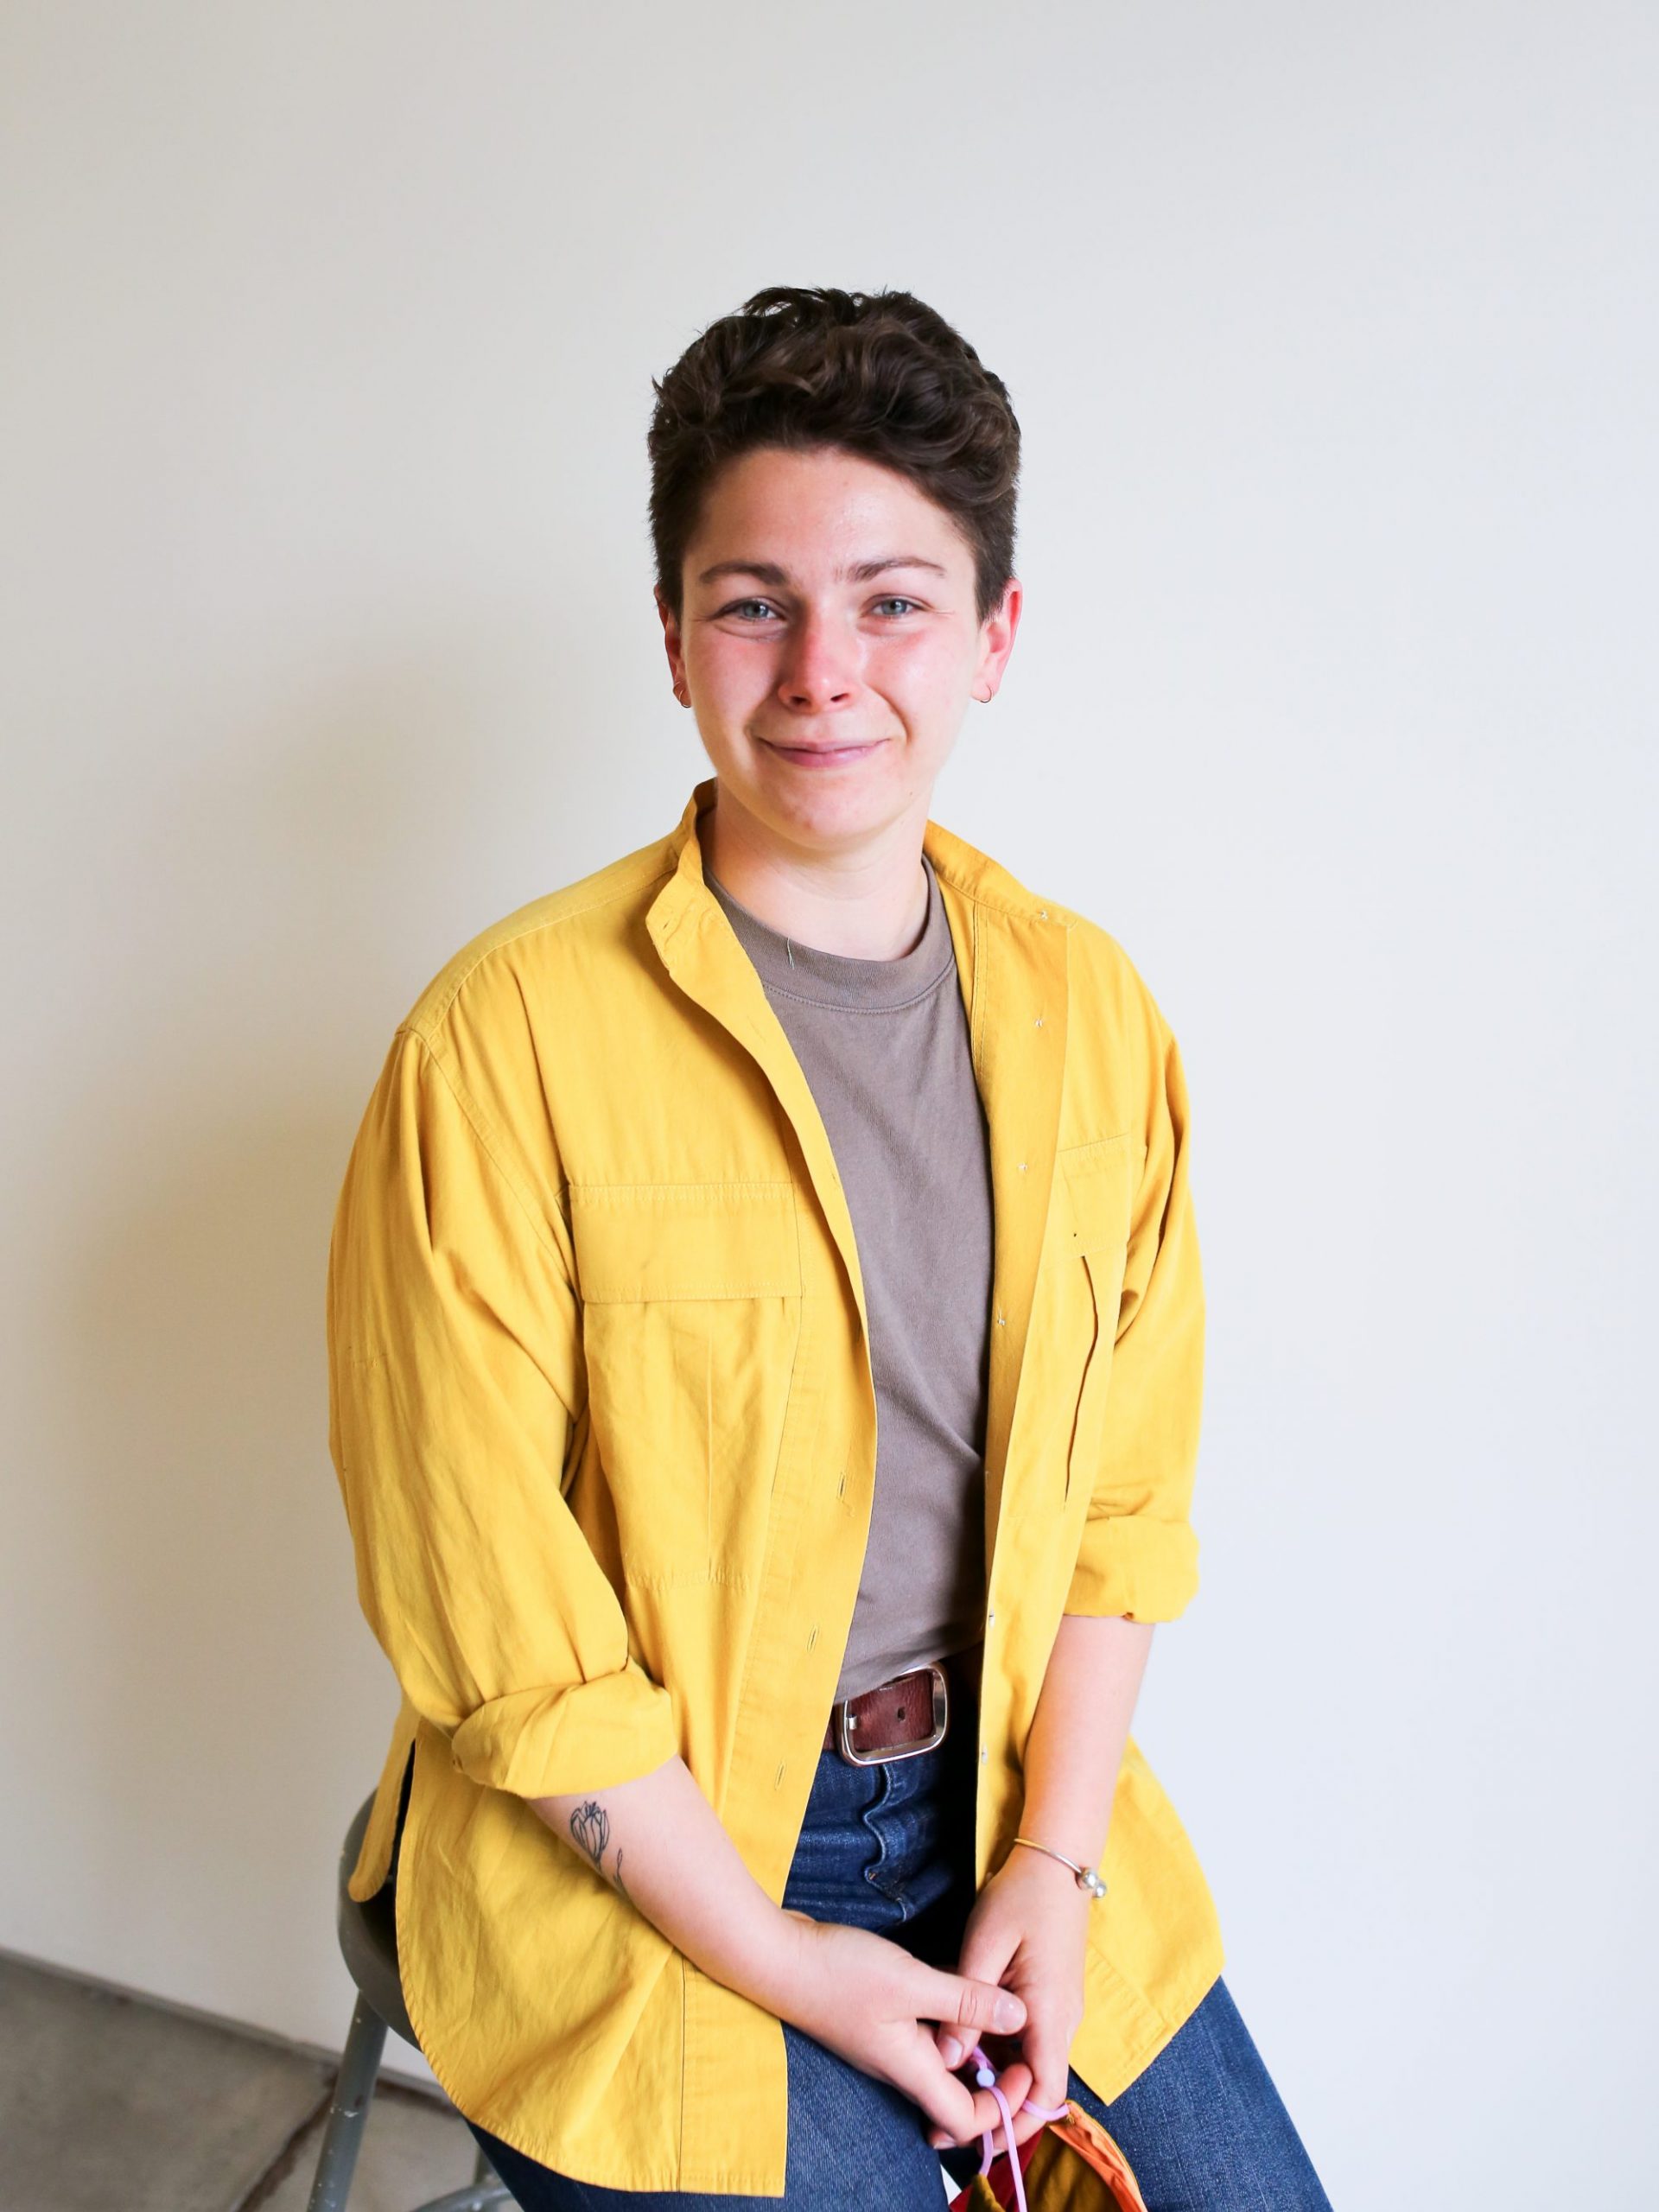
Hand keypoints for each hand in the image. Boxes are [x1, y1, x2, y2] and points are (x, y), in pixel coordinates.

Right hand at [775, 1909, 1030, 2148]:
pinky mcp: (880, 2018)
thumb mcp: (910, 1981)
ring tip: (998, 1997)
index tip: (1020, 2064)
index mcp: (911, 2069)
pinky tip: (958, 1975)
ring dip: (973, 2035)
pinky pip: (926, 2027)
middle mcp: (902, 2065)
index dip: (1000, 2104)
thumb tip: (1019, 2017)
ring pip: (944, 2055)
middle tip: (1017, 2029)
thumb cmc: (838, 1973)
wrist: (776, 1957)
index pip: (964, 2120)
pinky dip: (948, 2011)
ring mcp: (889, 2042)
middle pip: (958, 2092)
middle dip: (993, 2070)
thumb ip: (965, 2000)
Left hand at [922, 1845, 1089, 2154]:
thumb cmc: (1020, 1897)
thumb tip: (945, 2059)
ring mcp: (1060, 2010)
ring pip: (1028, 2064)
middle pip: (1033, 2085)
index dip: (1012, 2120)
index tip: (969, 2133)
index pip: (1043, 2093)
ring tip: (942, 2081)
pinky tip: (962, 2042)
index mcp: (1050, 2014)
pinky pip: (1027, 2040)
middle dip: (993, 2106)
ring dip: (993, 2077)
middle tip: (940, 2115)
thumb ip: (965, 2005)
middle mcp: (1063, 2021)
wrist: (1056, 1862)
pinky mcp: (1051, 1999)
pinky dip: (998, 2051)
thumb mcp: (984, 1946)